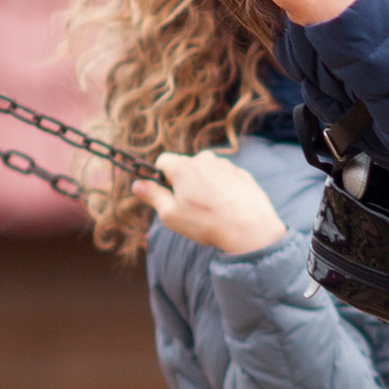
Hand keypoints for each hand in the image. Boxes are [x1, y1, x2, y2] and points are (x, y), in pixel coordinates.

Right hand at [138, 150, 287, 255]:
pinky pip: (225, 178)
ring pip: (206, 171)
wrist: (250, 229)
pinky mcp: (241, 174)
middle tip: (190, 207)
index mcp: (182, 166)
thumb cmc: (206, 223)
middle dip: (183, 182)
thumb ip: (153, 196)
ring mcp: (225, 165)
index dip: (161, 178)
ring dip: (204, 185)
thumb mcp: (171, 215)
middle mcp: (203, 159)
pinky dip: (222, 189)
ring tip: (211, 210)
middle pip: (185, 166)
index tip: (168, 194)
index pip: (162, 161)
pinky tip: (227, 208)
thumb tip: (137, 185)